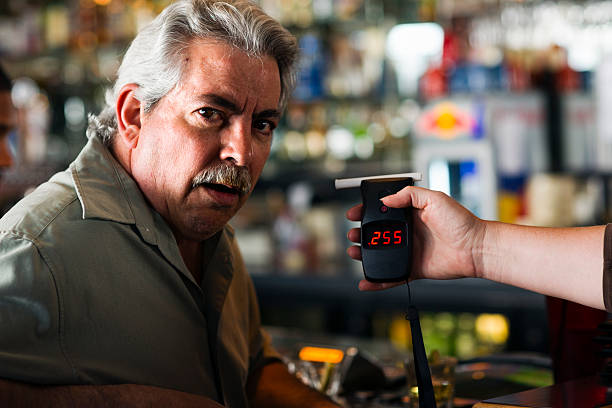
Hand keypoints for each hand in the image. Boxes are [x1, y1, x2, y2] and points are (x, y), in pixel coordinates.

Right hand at [346, 186, 485, 290]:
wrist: (476, 248)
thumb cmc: (461, 222)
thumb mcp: (435, 198)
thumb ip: (410, 195)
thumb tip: (387, 199)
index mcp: (411, 214)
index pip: (383, 211)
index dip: (366, 212)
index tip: (354, 213)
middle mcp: (408, 232)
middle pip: (377, 233)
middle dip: (361, 233)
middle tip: (353, 233)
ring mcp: (410, 251)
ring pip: (380, 254)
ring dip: (364, 254)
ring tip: (354, 252)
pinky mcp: (414, 269)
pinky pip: (392, 277)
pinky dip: (377, 282)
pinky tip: (365, 282)